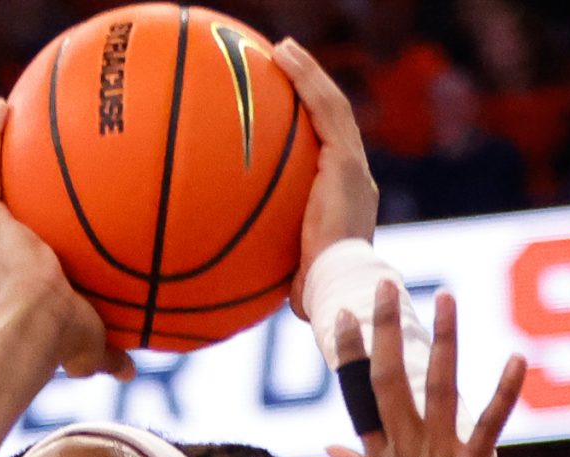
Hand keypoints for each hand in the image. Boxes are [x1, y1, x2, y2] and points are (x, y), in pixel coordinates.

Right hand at [0, 98, 133, 381]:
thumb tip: (131, 374)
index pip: (12, 262)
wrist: (35, 323)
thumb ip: (110, 354)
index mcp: (13, 285)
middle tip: (20, 175)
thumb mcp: (93, 345)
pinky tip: (3, 104)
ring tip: (4, 117)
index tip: (34, 237)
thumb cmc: (63, 339)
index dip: (19, 248)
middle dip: (3, 198)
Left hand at [273, 39, 378, 318]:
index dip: (312, 126)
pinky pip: (327, 110)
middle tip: (284, 63)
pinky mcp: (348, 162)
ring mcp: (354, 167)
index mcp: (343, 199)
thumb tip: (215, 262)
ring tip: (284, 48)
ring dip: (310, 73)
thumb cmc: (308, 295)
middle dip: (312, 89)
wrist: (336, 292)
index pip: (329, 152)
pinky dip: (308, 79)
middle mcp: (354, 178)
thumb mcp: (283, 269)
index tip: (287, 108)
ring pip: (334, 106)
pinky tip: (284, 56)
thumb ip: (265, 254)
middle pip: (334, 121)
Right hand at [326, 285, 524, 456]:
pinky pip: (488, 430)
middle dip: (386, 331)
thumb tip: (337, 441)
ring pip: (437, 391)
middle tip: (387, 285)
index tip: (344, 313)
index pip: (360, 394)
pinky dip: (504, 395)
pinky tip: (520, 360)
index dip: (351, 352)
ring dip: (443, 343)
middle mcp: (402, 452)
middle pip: (388, 379)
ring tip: (448, 299)